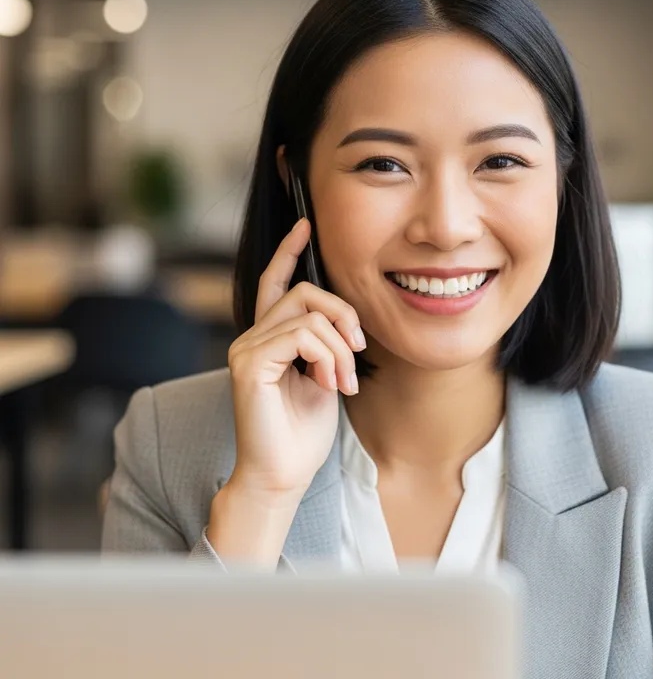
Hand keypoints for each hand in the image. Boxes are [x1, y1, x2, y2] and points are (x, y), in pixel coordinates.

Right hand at [225, 217, 365, 500]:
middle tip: (358, 350)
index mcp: (270, 338)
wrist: (284, 476)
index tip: (306, 224)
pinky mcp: (249, 363)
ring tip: (344, 382)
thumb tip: (342, 320)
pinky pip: (301, 335)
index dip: (289, 252)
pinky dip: (327, 357)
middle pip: (304, 292)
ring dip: (340, 348)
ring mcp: (246, 348)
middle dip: (343, 315)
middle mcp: (253, 337)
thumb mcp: (325, 377)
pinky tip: (329, 384)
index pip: (275, 283)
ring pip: (308, 314)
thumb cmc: (303, 432)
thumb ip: (326, 344)